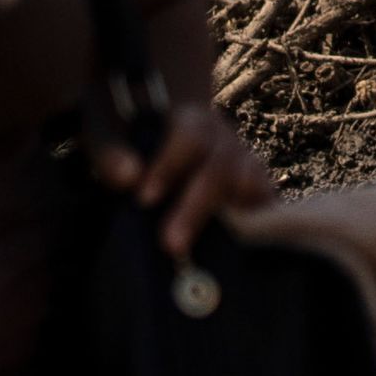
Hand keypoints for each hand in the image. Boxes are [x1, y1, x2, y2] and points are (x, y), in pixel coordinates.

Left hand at [94, 97, 274, 260]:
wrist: (163, 136)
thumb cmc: (132, 136)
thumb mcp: (109, 133)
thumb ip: (112, 153)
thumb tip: (130, 177)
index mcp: (192, 122)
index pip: (191, 139)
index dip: (169, 168)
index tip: (144, 199)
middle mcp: (225, 142)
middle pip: (221, 170)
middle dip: (195, 209)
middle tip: (171, 245)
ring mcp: (245, 165)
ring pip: (250, 185)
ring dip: (228, 221)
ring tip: (201, 254)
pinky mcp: (258, 191)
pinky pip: (266, 207)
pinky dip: (256, 227)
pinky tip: (232, 248)